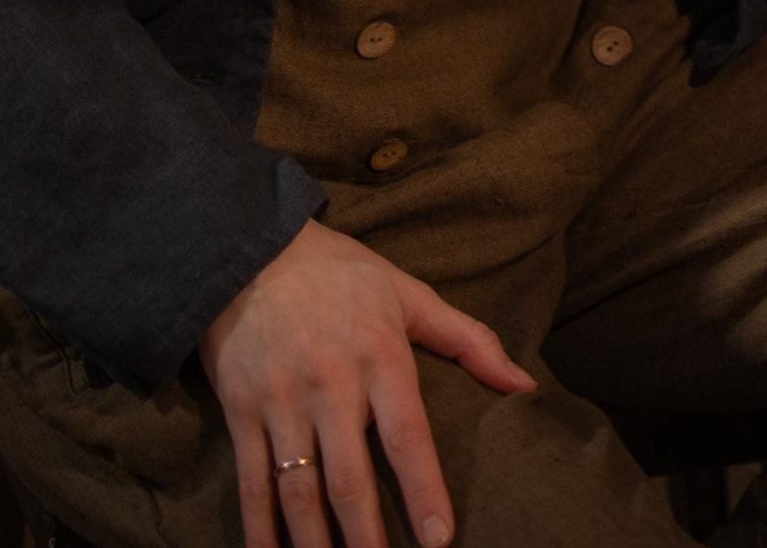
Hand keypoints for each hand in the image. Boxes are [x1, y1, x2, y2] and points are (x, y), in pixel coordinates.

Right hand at [199, 220, 537, 547]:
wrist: (250, 248)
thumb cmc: (340, 273)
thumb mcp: (408, 294)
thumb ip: (469, 341)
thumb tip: (525, 385)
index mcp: (380, 355)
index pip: (407, 435)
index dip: (425, 490)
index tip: (440, 539)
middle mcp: (330, 383)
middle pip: (349, 477)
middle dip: (365, 535)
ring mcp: (281, 400)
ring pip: (299, 488)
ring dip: (314, 541)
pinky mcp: (241, 410)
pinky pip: (251, 480)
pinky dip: (258, 526)